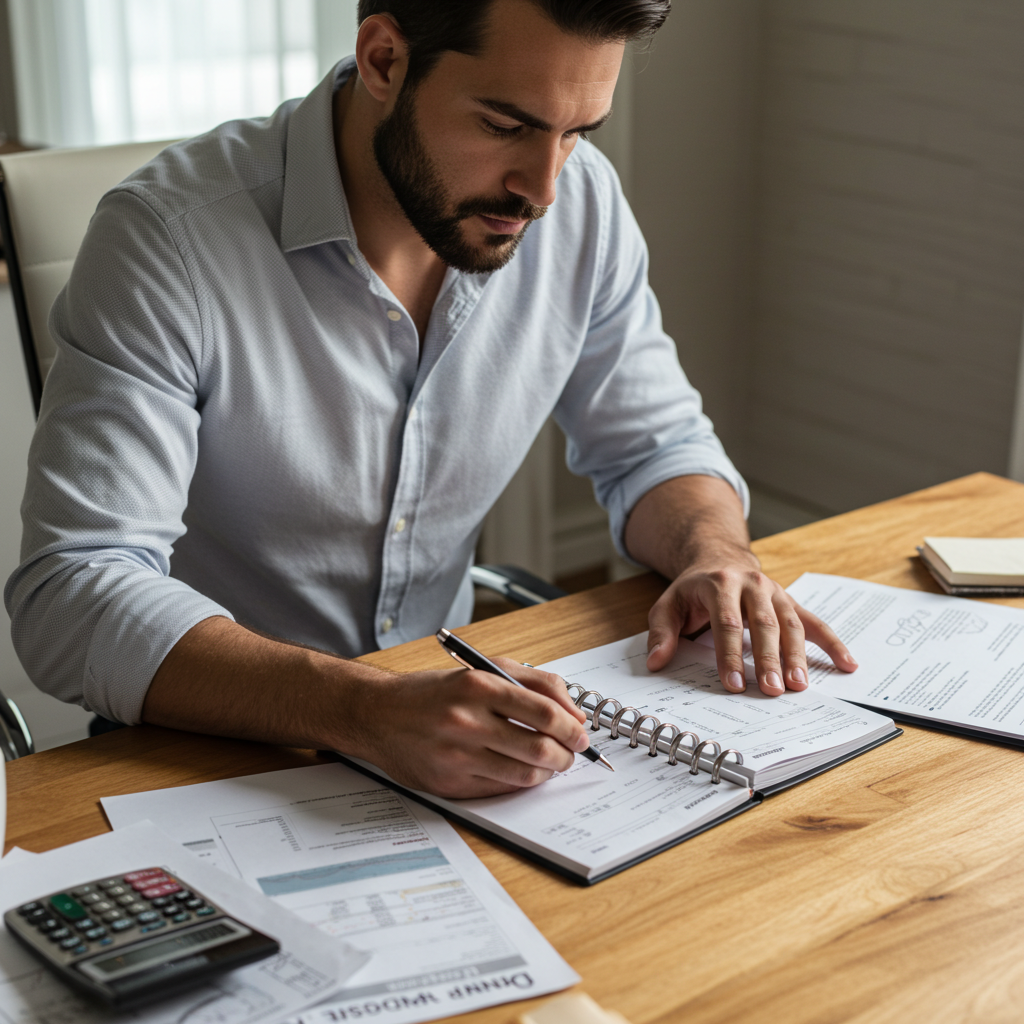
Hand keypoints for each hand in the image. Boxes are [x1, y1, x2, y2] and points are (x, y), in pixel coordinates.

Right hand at [349, 659, 588, 798]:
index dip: (573, 727)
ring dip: (549, 771)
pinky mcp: (449, 783)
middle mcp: (466, 721)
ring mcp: (457, 756)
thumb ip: (532, 682)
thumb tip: (573, 710)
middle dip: (568, 754)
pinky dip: (521, 782)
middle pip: (540, 747)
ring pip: (525, 774)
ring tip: (552, 763)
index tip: (581, 732)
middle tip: (573, 752)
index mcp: (477, 686)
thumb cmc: (432, 692)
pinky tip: (524, 771)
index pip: (545, 712)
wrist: (377, 715)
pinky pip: (501, 788)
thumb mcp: (480, 669)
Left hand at [645, 554, 857, 695]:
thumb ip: (662, 632)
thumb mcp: (668, 604)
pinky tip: (847, 664)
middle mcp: (752, 585)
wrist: (718, 558)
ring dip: (798, 656)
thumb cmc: (693, 590)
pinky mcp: (791, 601)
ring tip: (800, 686)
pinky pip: (815, 622)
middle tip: (773, 689)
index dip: (730, 655)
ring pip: (791, 624)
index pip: (727, 623)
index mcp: (720, 584)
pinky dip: (833, 643)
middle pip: (763, 624)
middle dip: (769, 659)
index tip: (734, 684)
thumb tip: (656, 661)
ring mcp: (775, 592)